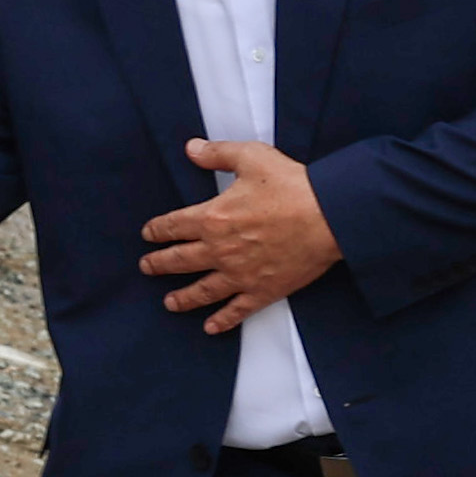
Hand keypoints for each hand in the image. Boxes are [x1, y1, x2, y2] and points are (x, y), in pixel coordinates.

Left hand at [142, 140, 342, 325]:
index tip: (148, 234)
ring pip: (202, 291)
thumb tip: (191, 149)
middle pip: (180, 261)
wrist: (328, 216)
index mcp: (213, 217)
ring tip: (169, 303)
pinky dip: (222, 321)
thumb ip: (217, 153)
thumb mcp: (251, 157)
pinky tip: (210, 328)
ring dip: (182, 298)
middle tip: (147, 267)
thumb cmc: (292, 185)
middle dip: (159, 264)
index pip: (174, 226)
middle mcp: (220, 250)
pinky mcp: (262, 291)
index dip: (157, 230)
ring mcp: (240, 274)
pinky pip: (236, 311)